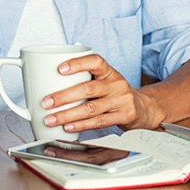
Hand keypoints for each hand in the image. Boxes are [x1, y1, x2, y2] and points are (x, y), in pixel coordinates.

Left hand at [40, 54, 161, 132]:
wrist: (143, 107)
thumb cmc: (114, 93)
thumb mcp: (105, 80)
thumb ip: (84, 79)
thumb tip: (50, 80)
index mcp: (109, 72)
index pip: (95, 61)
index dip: (77, 63)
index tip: (59, 69)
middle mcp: (116, 84)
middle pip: (88, 88)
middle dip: (64, 96)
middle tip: (46, 102)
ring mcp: (121, 100)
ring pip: (91, 108)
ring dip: (68, 115)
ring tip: (51, 119)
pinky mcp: (123, 116)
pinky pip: (99, 122)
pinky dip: (81, 125)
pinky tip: (68, 127)